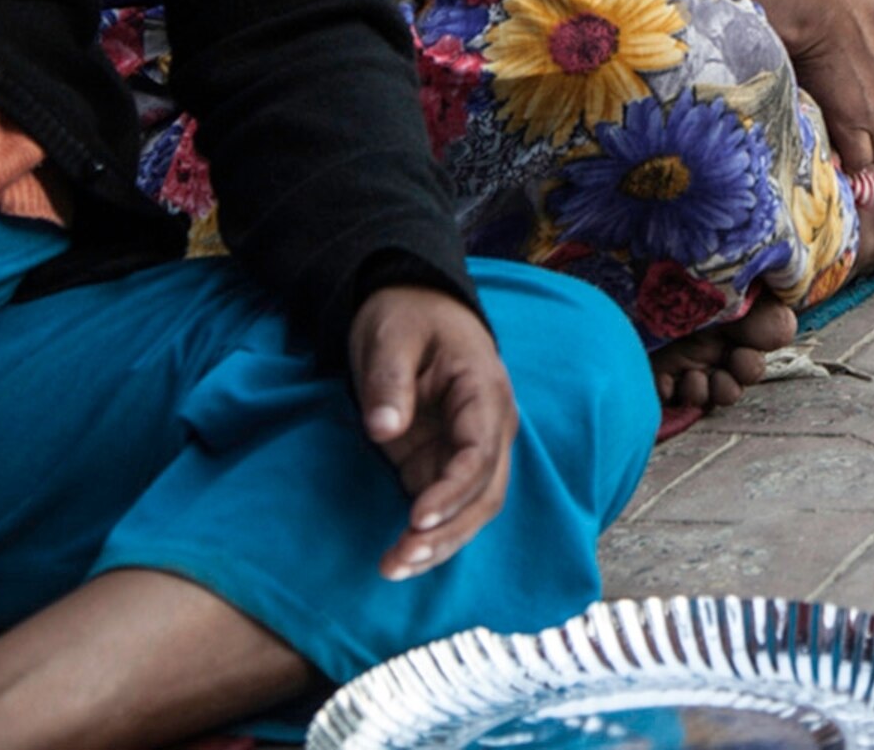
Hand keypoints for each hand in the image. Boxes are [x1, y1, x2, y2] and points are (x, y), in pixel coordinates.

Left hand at [349, 284, 514, 580]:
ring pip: (471, 510)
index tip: (416, 518)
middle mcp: (489, 427)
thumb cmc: (406, 317)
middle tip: (402, 557)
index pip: (481, 453)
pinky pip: (446, 509)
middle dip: (449, 532)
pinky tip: (398, 559)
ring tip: (394, 567)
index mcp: (484, 391)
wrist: (412, 306)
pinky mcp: (443, 462)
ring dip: (440, 544)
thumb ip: (389, 381)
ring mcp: (468, 448)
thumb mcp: (391, 337)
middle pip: (486, 493)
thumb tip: (384, 428)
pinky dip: (427, 537)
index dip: (453, 491)